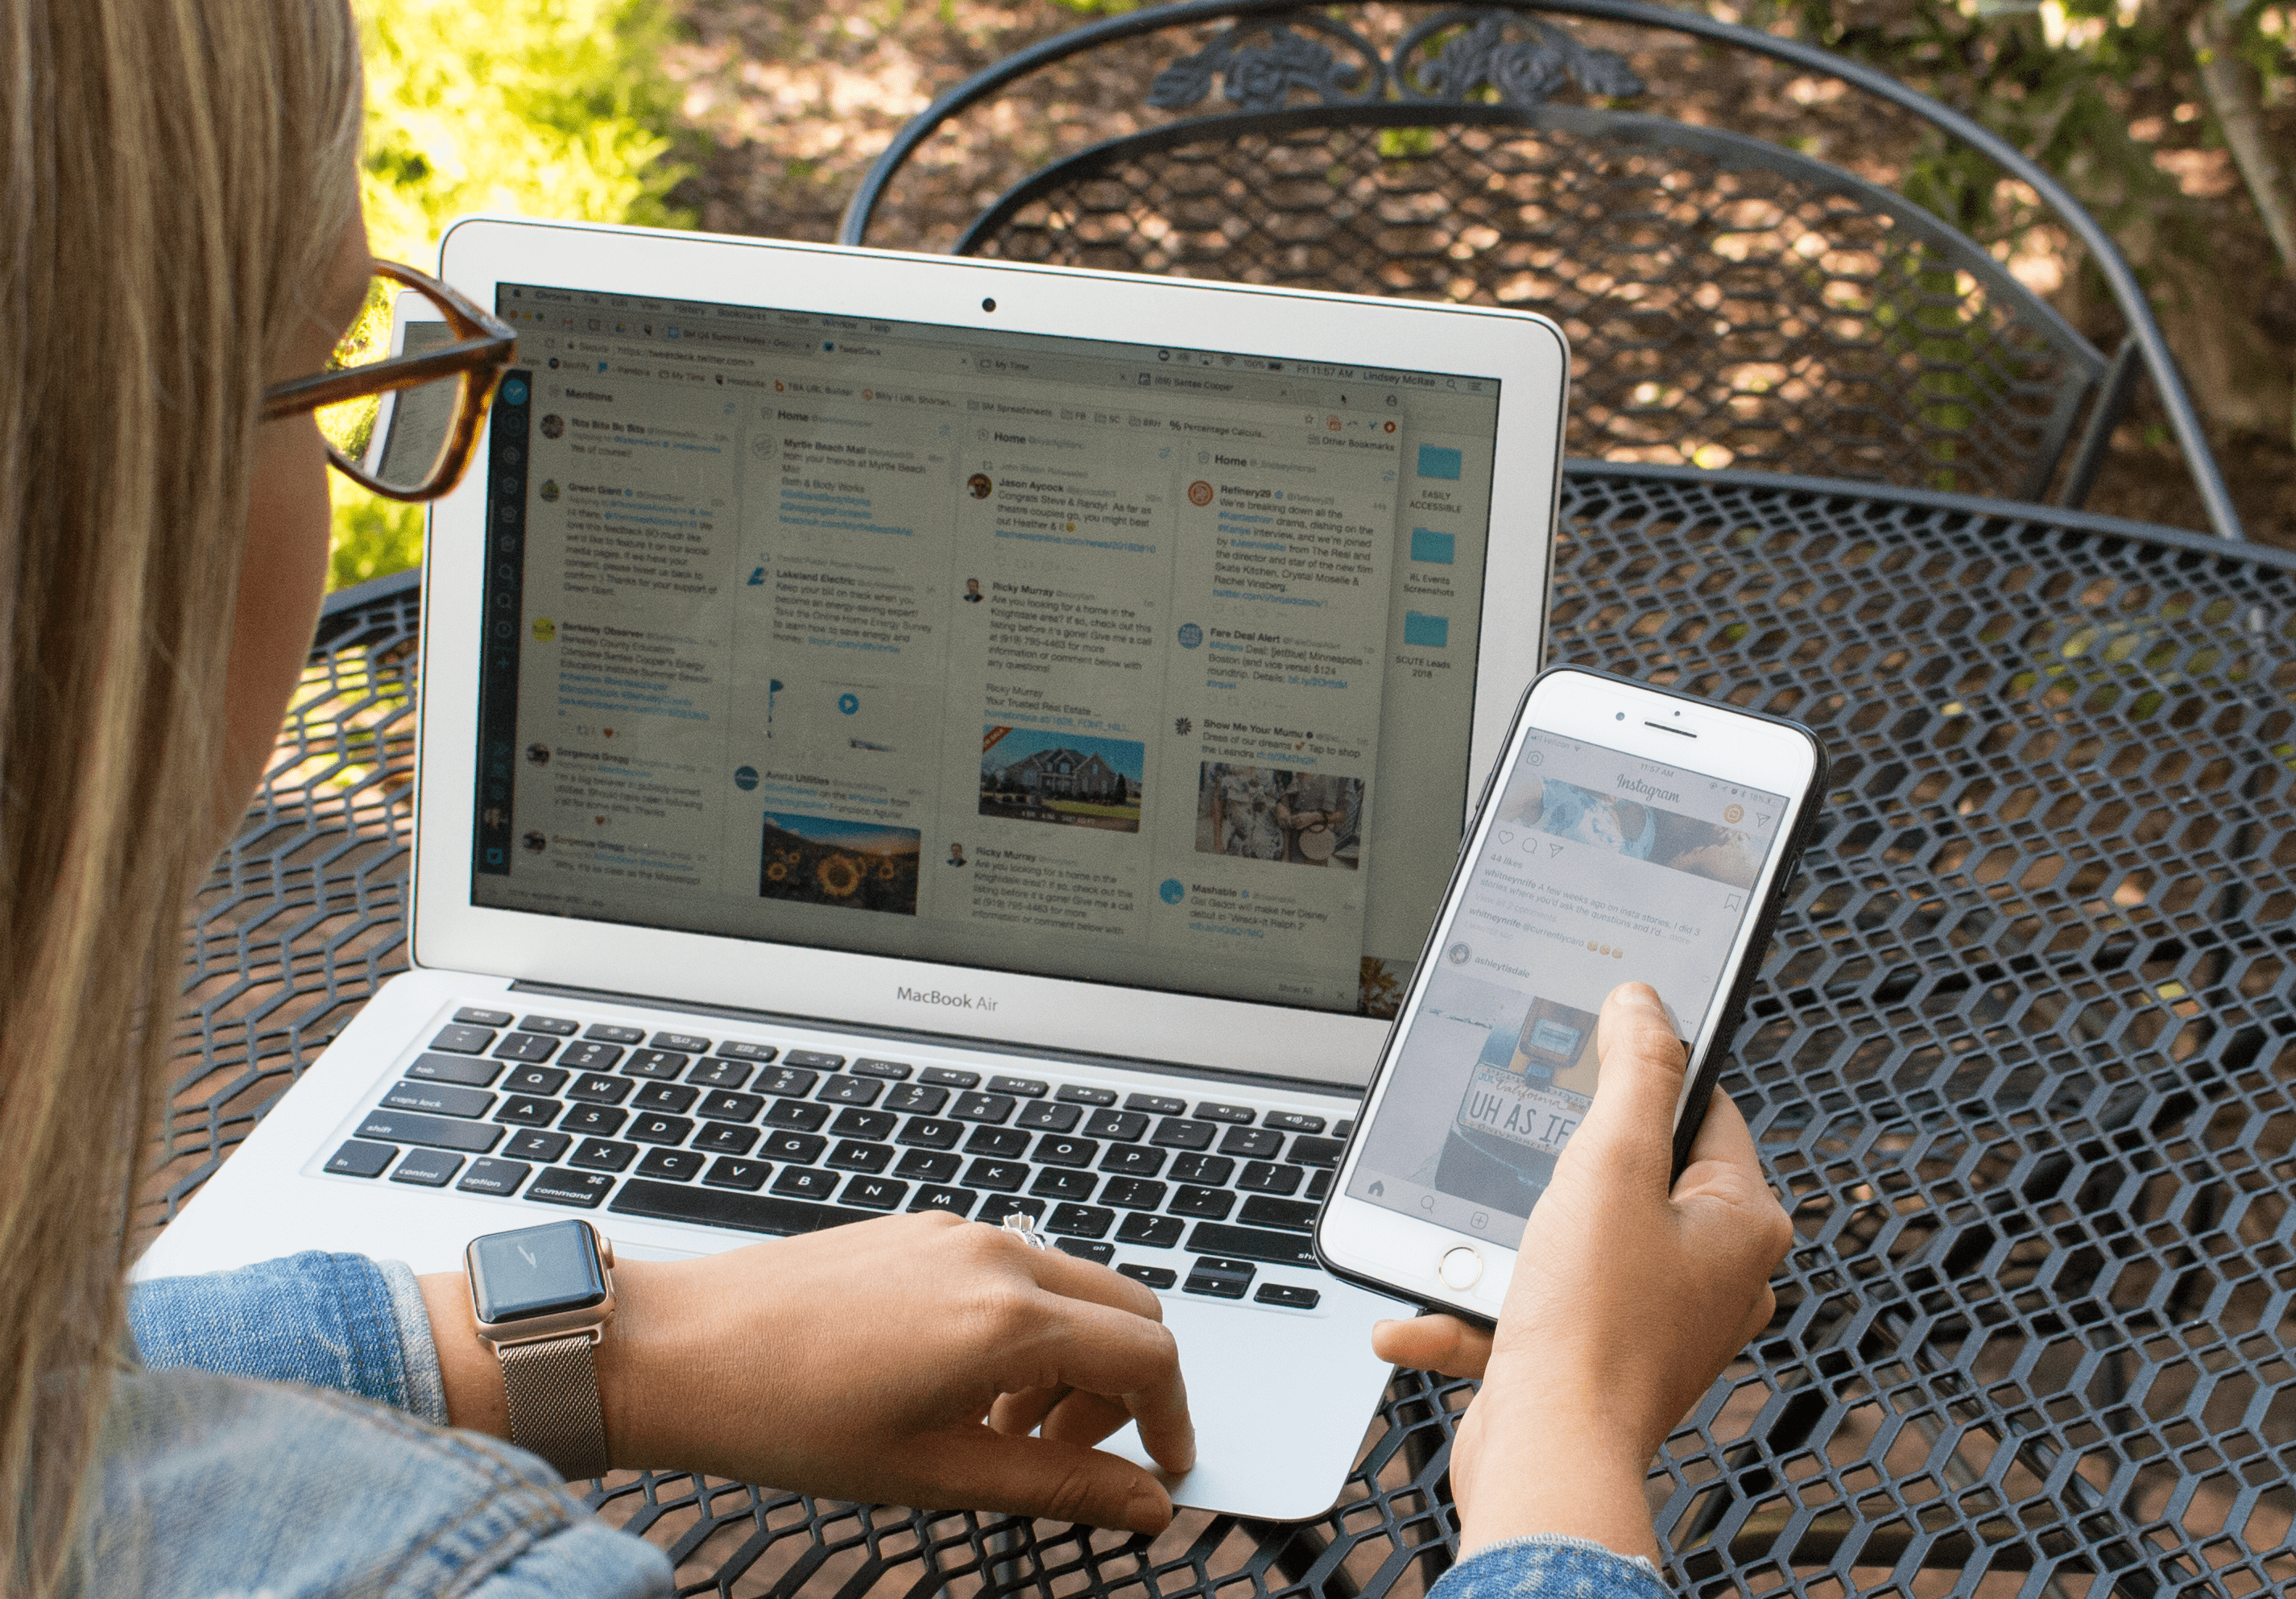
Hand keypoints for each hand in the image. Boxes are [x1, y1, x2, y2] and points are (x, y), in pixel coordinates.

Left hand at [422, 1212, 1193, 1530]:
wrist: (676, 1351)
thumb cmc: (786, 1417)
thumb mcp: (936, 1474)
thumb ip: (1056, 1486)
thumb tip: (1143, 1508)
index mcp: (1008, 1319)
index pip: (1150, 1355)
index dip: (1172, 1421)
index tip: (1162, 1473)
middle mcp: (995, 1256)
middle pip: (1125, 1310)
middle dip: (1124, 1390)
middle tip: (1071, 1456)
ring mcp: (956, 1234)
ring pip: (1070, 1288)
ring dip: (1070, 1360)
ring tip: (1001, 1429)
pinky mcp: (921, 1231)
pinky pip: (1012, 1270)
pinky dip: (1022, 1328)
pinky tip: (958, 1385)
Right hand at [1370, 983, 1790, 1560]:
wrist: (1551, 1460)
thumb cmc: (1594, 1325)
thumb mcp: (1609, 1166)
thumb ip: (1631, 1072)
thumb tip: (1645, 1002)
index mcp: (1742, 1223)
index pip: (1702, 1108)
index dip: (1641, 1076)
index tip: (1587, 1053)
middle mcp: (1714, 1274)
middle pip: (1634, 1171)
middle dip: (1559, 1161)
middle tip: (1514, 1142)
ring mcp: (1656, 1322)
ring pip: (1576, 1240)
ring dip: (1504, 1237)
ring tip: (1461, 1228)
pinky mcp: (1600, 1361)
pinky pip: (1538, 1310)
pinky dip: (1482, 1306)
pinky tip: (1422, 1310)